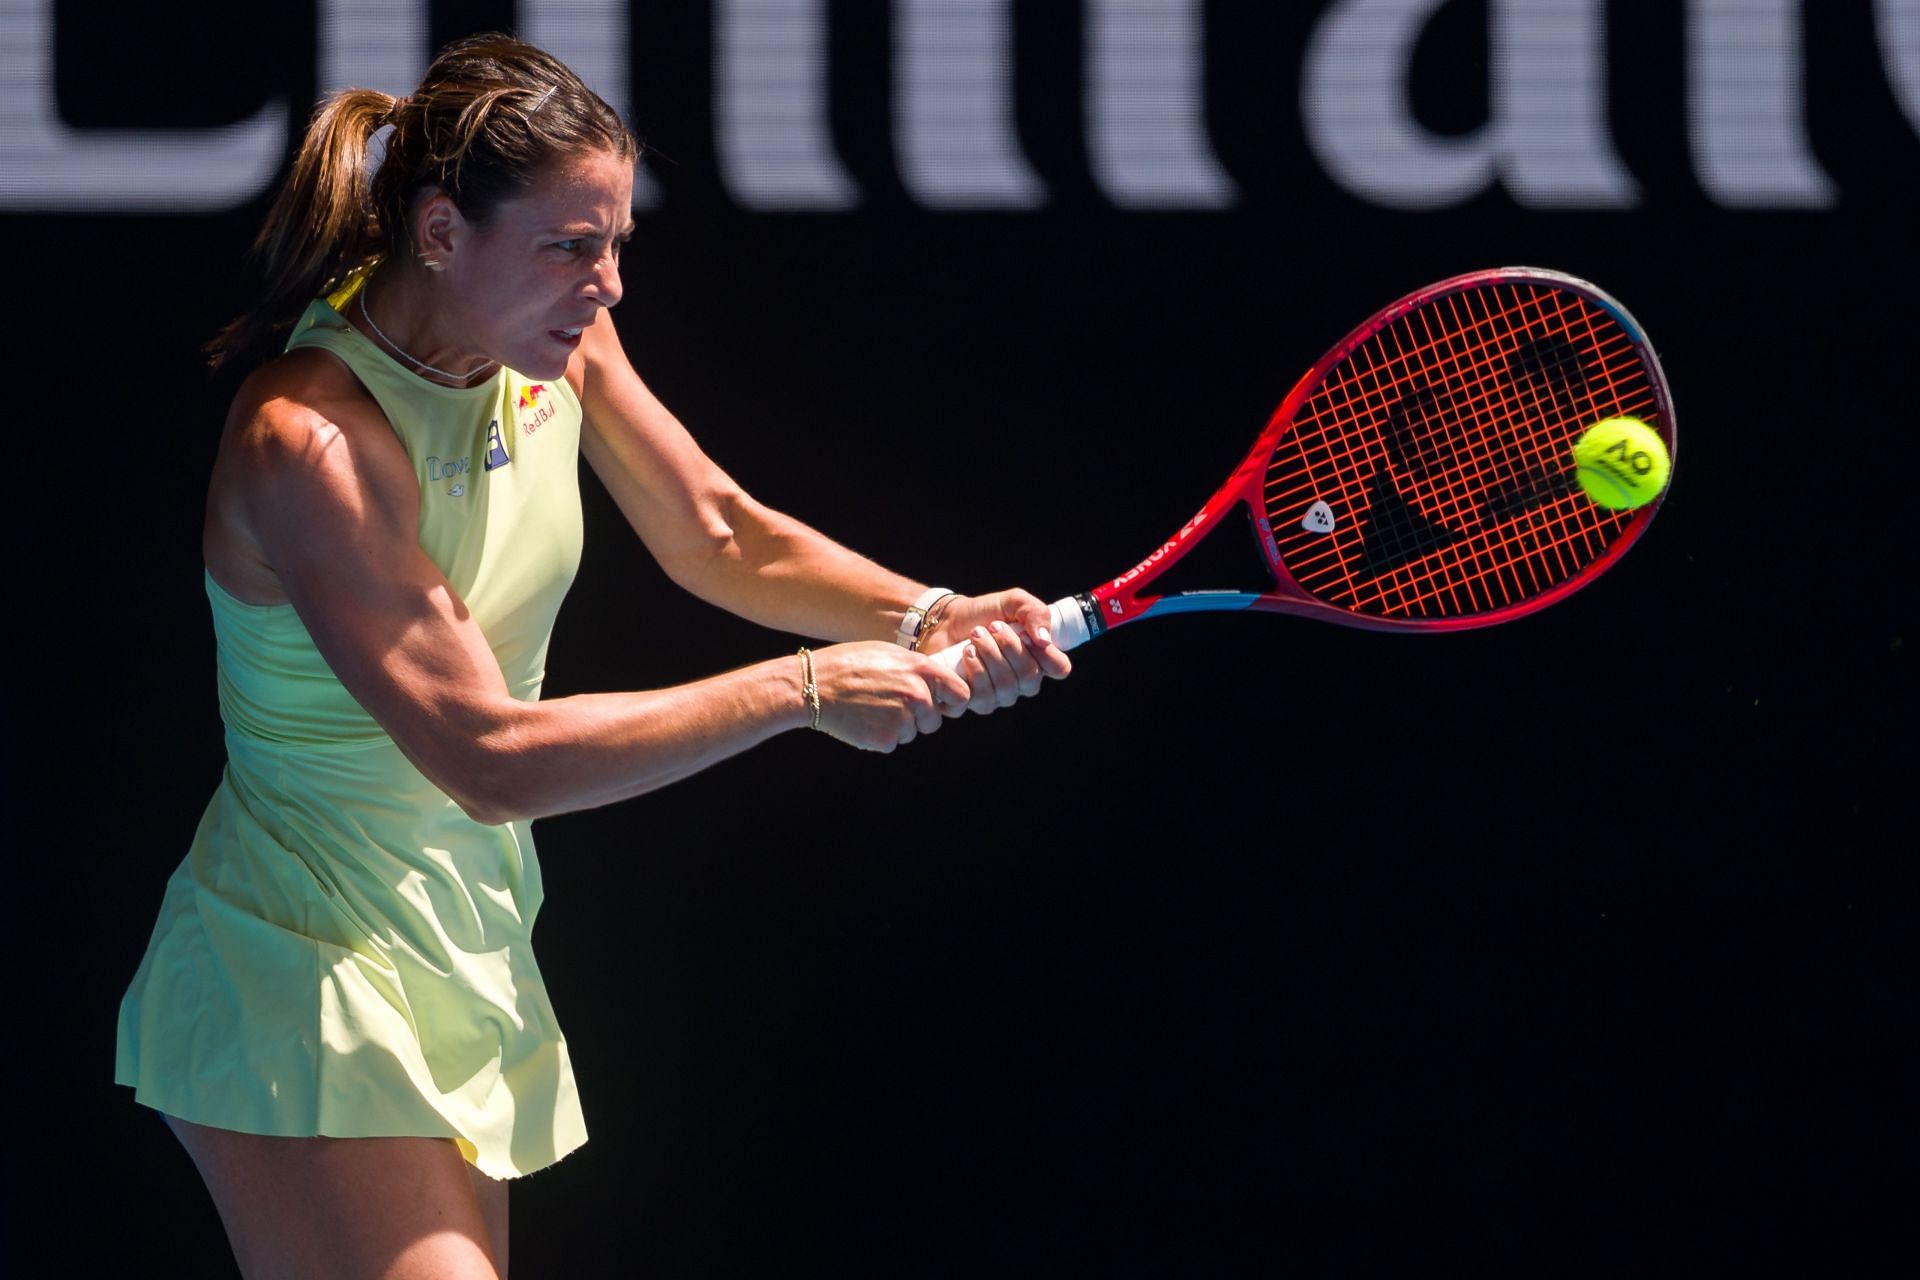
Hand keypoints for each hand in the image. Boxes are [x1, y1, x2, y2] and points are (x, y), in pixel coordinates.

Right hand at [809, 641, 972, 751]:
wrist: (814, 685)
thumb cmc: (849, 664)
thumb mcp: (889, 653)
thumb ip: (917, 669)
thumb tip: (937, 683)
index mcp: (921, 670)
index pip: (961, 694)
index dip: (953, 702)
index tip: (944, 704)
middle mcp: (917, 695)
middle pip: (935, 720)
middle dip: (920, 718)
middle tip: (893, 706)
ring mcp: (902, 719)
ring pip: (911, 732)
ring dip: (898, 726)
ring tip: (872, 708)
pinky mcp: (885, 739)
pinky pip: (892, 742)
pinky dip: (880, 736)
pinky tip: (863, 719)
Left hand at [919, 589, 1072, 713]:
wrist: (946, 621)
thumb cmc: (983, 613)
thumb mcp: (1012, 602)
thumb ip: (1035, 612)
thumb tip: (1044, 640)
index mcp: (1038, 658)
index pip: (1060, 668)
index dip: (1049, 655)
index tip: (1030, 636)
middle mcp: (1023, 681)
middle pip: (1031, 676)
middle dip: (1010, 647)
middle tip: (992, 627)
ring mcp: (1001, 695)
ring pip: (1007, 687)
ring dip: (990, 655)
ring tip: (975, 636)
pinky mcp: (976, 702)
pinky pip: (984, 697)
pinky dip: (975, 670)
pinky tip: (966, 655)